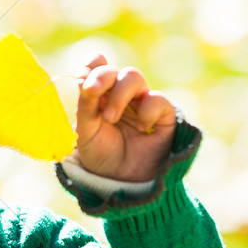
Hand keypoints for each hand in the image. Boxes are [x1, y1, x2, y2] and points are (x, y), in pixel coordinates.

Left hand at [74, 54, 176, 181]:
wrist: (122, 181)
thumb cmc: (101, 154)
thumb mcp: (85, 131)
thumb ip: (85, 104)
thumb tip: (84, 77)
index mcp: (99, 93)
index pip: (97, 65)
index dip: (92, 65)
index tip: (84, 79)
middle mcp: (119, 93)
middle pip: (114, 70)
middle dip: (102, 77)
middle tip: (92, 92)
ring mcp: (141, 101)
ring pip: (133, 77)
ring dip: (119, 94)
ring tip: (110, 119)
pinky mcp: (163, 113)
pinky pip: (157, 99)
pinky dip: (146, 110)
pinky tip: (141, 128)